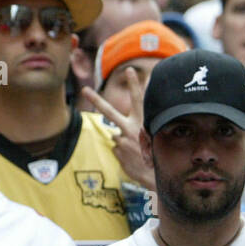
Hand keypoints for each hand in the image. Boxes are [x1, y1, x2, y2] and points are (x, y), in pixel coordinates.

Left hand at [80, 68, 154, 191]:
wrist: (159, 176)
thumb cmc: (159, 154)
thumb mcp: (155, 136)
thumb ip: (138, 130)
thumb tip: (114, 134)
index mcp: (143, 121)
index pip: (139, 99)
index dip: (135, 84)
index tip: (130, 70)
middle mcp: (130, 128)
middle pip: (110, 111)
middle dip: (96, 99)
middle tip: (84, 90)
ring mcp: (122, 140)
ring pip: (117, 135)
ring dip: (126, 142)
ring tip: (139, 152)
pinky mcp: (118, 151)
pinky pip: (119, 148)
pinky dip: (125, 153)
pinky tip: (135, 158)